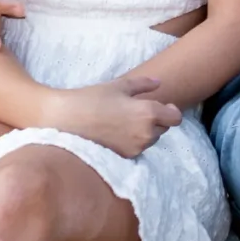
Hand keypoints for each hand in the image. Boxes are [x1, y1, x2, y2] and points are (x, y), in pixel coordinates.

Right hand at [54, 76, 182, 159]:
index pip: (175, 118)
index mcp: (148, 113)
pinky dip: (132, 142)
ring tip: (124, 121)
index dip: (171, 111)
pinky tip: (116, 133)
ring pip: (150, 140)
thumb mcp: (118, 86)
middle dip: (156, 120)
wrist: (64, 122)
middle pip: (163, 129)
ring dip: (144, 132)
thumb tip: (159, 83)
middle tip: (137, 111)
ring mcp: (135, 148)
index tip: (165, 106)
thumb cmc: (90, 99)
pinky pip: (137, 149)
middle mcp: (145, 133)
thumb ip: (143, 84)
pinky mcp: (123, 158)